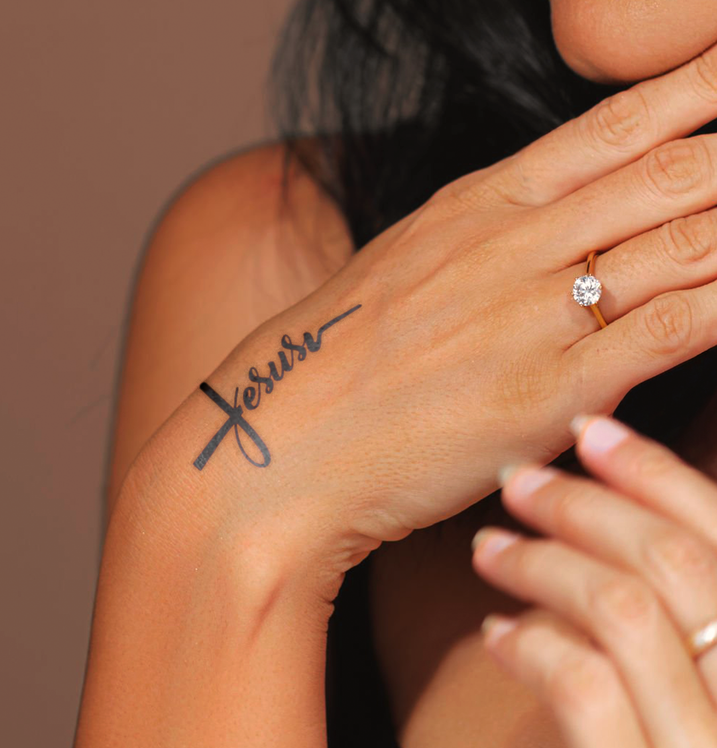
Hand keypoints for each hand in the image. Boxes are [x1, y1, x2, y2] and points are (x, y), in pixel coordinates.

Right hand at [145, 40, 716, 590]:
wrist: (281, 445)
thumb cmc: (334, 365)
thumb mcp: (404, 274)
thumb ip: (482, 250)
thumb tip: (551, 242)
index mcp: (475, 207)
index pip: (617, 125)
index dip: (700, 93)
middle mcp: (512, 244)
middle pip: (672, 171)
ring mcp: (532, 314)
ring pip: (685, 240)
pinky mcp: (545, 393)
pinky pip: (671, 331)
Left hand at [471, 413, 716, 747]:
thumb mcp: (687, 689)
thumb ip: (670, 613)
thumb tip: (610, 512)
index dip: (656, 470)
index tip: (589, 428)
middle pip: (675, 561)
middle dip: (584, 503)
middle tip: (516, 480)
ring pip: (624, 608)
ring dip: (541, 561)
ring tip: (487, 549)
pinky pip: (585, 687)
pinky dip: (532, 644)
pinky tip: (498, 635)